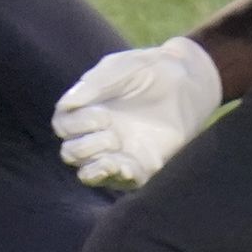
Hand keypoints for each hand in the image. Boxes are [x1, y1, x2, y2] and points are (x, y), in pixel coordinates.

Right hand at [52, 36, 221, 189]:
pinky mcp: (141, 166)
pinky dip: (117, 177)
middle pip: (70, 153)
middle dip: (85, 145)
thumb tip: (67, 104)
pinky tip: (126, 166)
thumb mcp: (122, 68)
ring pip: (86, 173)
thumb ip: (94, 84)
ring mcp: (118, 152)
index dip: (75, 125)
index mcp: (88, 110)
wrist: (189, 82)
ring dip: (94, 166)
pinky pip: (120, 182)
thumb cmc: (152, 70)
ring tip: (116, 148)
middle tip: (112, 129)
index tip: (103, 112)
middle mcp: (98, 134)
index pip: (62, 127)